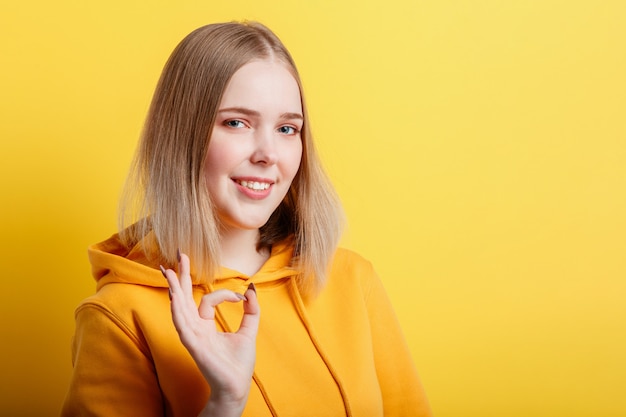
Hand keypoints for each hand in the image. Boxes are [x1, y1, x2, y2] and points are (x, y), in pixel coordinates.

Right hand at [161, 253, 259, 415]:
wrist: (237, 386)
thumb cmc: (238, 363)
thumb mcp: (248, 331)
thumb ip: (251, 311)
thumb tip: (250, 289)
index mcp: (204, 325)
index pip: (207, 300)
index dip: (224, 293)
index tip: (241, 296)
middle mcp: (195, 328)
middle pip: (184, 298)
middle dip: (181, 278)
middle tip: (178, 255)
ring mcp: (192, 336)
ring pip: (179, 308)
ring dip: (174, 289)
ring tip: (168, 271)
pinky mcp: (193, 345)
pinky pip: (182, 325)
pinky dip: (177, 310)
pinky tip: (173, 297)